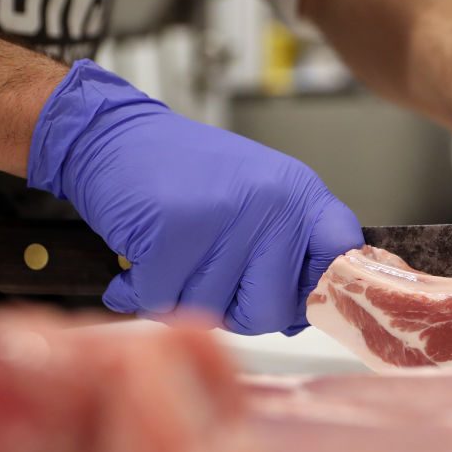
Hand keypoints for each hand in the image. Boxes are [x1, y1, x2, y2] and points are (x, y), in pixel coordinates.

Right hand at [28, 60, 361, 334]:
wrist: (110, 134)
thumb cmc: (184, 175)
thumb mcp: (257, 196)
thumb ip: (287, 249)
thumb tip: (299, 317)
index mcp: (299, 194)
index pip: (341, 256)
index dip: (320, 293)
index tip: (294, 302)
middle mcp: (272, 203)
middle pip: (269, 309)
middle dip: (232, 310)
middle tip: (204, 280)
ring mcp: (224, 216)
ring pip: (211, 310)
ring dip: (179, 300)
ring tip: (170, 261)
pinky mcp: (172, 232)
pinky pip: (163, 301)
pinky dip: (141, 294)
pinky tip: (139, 266)